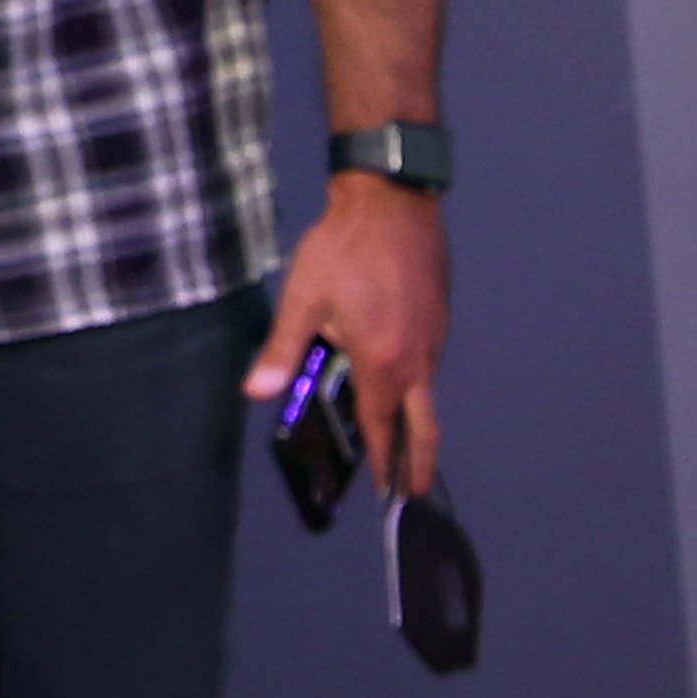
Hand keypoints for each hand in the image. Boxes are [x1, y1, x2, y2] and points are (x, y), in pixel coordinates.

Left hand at [247, 175, 447, 497]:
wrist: (393, 204)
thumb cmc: (344, 249)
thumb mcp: (302, 299)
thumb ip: (283, 351)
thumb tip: (257, 392)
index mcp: (383, 363)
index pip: (381, 426)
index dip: (383, 463)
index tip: (388, 493)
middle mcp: (417, 360)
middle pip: (424, 427)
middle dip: (418, 464)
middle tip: (413, 493)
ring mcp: (434, 341)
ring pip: (425, 394)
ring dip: (413, 420)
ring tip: (397, 436)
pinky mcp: (439, 321)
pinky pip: (427, 365)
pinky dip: (414, 384)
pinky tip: (396, 374)